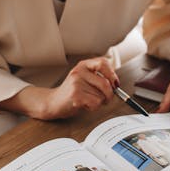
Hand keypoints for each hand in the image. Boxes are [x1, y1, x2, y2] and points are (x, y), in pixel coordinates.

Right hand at [0, 57, 118, 119]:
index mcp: (83, 65)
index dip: (112, 74)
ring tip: (88, 100)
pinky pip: (95, 103)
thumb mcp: (84, 79)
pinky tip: (84, 105)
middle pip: (105, 83)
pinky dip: (93, 107)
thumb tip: (116, 84)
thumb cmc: (72, 92)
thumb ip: (98, 77)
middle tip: (106, 99)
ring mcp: (76, 83)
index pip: (103, 63)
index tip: (115, 84)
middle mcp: (79, 71)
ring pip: (101, 96)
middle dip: (110, 94)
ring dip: (99, 102)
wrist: (53, 102)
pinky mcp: (75, 95)